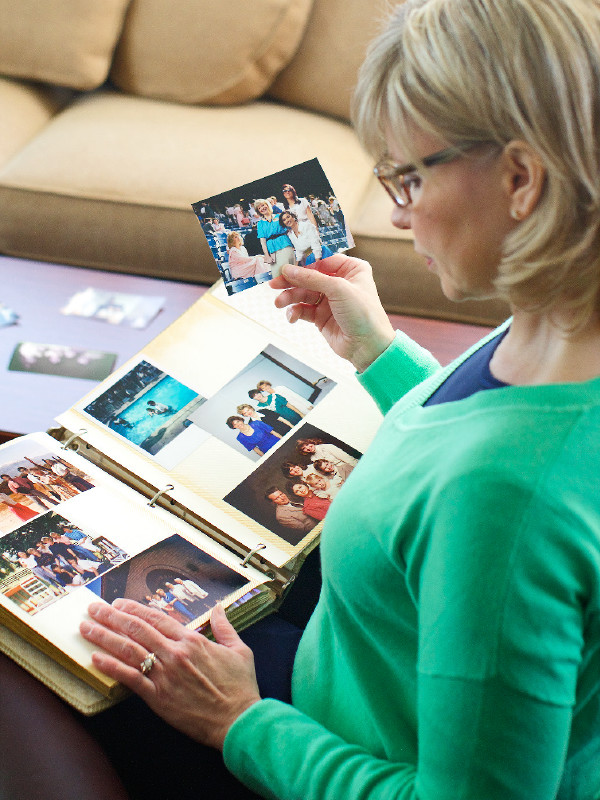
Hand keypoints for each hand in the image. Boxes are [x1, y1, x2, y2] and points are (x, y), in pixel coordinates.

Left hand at [80, 600, 260, 750]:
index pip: (157, 618)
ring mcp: (164, 675)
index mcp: (192, 640)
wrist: (238, 720)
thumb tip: (218, 608)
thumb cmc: (240, 686)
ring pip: (128, 650)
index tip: (118, 603)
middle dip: (112, 616)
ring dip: (104, 637)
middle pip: (137, 629)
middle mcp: (175, 653)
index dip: (135, 609)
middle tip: (94, 608)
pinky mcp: (158, 697)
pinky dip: (111, 667)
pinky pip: (129, 678)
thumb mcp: (239, 650)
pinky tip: (95, 658)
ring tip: (86, 627)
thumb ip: (225, 626)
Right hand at [270, 254, 394, 371]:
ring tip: (279, 303)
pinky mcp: (321, 316)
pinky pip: (303, 309)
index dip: (303, 263)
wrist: (368, 347)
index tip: (284, 264)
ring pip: (303, 293)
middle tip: (274, 284)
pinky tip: (291, 316)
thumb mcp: (339, 289)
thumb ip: (312, 278)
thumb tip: (288, 270)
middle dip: (291, 281)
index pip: (321, 260)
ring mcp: (329, 300)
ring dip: (290, 297)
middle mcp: (340, 282)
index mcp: (351, 269)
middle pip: (309, 277)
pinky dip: (295, 311)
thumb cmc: (364, 314)